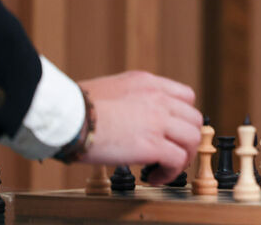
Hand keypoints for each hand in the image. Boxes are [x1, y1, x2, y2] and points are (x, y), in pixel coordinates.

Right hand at [77, 71, 202, 184]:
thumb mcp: (111, 88)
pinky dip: (171, 172)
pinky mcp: (152, 144)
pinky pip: (177, 159)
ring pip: (193, 138)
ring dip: (183, 157)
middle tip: (173, 153)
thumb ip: (130, 97)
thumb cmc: (75, 106)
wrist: (66, 116)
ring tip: (165, 168)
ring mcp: (158, 121)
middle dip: (187, 139)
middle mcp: (158, 99)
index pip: (186, 97)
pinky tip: (155, 177)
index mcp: (148, 83)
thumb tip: (130, 115)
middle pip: (194, 119)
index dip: (183, 118)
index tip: (173, 132)